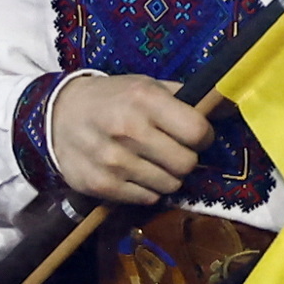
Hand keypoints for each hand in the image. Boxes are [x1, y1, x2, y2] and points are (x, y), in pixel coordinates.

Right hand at [49, 71, 211, 206]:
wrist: (55, 116)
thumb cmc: (111, 99)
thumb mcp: (145, 86)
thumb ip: (185, 97)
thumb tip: (228, 107)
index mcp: (144, 99)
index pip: (198, 131)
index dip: (202, 136)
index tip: (192, 135)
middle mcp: (128, 129)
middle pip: (187, 163)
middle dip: (184, 159)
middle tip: (170, 151)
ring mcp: (112, 160)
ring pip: (169, 185)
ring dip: (165, 176)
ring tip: (149, 162)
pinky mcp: (100, 184)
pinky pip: (147, 198)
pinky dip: (145, 189)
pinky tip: (132, 173)